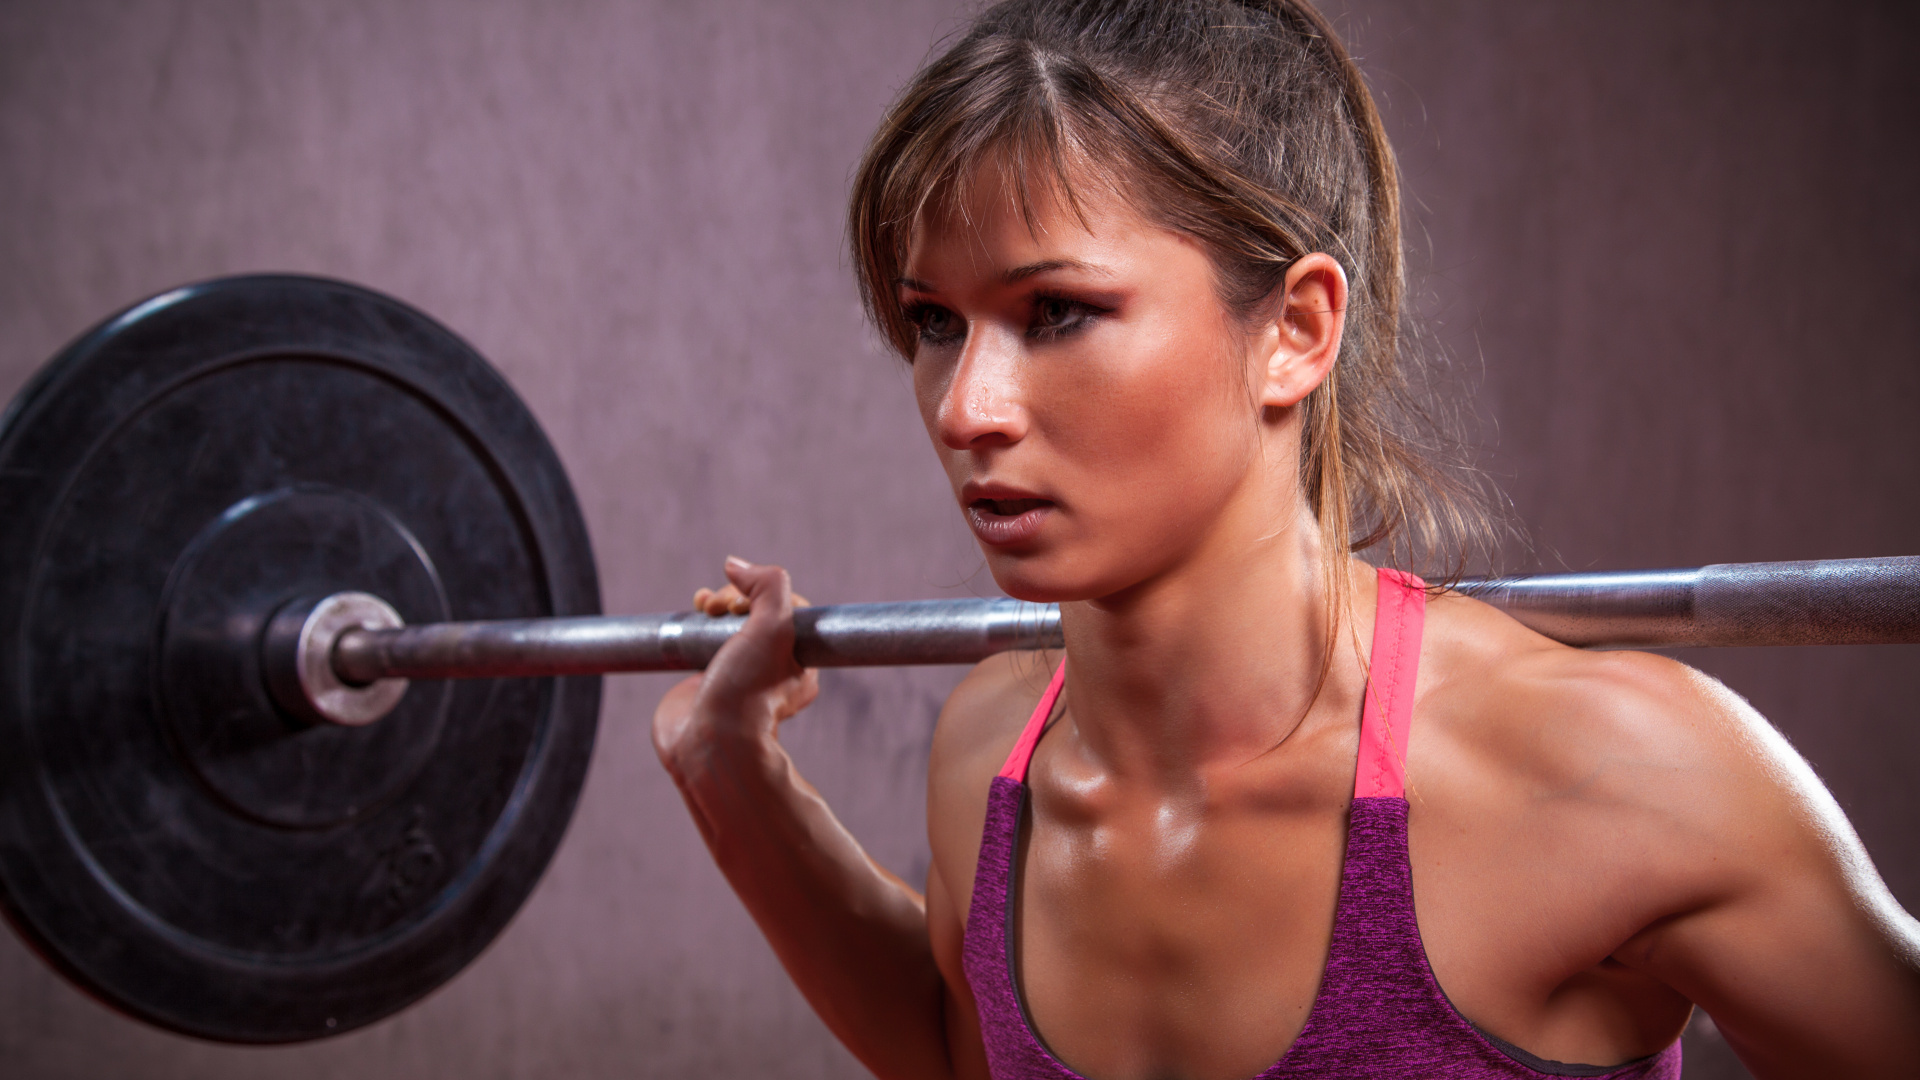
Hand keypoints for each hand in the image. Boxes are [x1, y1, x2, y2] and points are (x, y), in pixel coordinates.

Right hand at [652, 557, 819, 781]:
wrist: (708, 742)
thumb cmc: (749, 691)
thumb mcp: (775, 627)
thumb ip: (768, 586)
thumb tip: (736, 564)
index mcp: (797, 662)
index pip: (785, 608)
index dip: (761, 593)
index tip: (742, 601)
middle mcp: (768, 669)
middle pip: (752, 612)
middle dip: (733, 597)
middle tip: (718, 609)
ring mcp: (734, 674)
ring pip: (726, 624)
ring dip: (714, 604)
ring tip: (703, 607)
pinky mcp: (704, 680)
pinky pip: (703, 641)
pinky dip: (696, 622)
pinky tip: (692, 613)